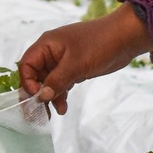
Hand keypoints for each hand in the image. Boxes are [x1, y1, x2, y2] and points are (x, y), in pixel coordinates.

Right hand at [17, 4, 152, 113]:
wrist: (125, 37)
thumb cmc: (99, 44)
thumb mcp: (76, 64)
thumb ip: (57, 80)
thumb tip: (41, 96)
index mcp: (47, 45)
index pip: (27, 65)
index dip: (28, 83)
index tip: (37, 97)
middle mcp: (51, 52)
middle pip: (35, 76)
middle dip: (36, 94)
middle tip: (37, 115)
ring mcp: (62, 61)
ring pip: (48, 82)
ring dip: (49, 97)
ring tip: (53, 114)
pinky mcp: (74, 68)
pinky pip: (60, 83)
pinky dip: (60, 95)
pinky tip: (63, 107)